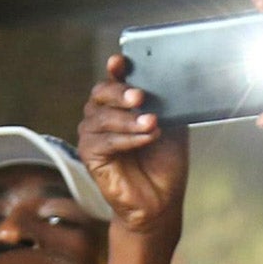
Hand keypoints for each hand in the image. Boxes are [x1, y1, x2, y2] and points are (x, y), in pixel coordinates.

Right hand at [78, 55, 189, 240]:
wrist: (161, 202)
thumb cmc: (163, 165)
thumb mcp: (172, 126)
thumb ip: (166, 103)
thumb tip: (170, 81)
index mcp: (120, 106)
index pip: (113, 80)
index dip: (115, 69)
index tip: (120, 61)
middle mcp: (102, 117)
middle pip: (101, 93)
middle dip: (120, 92)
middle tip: (140, 97)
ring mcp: (93, 136)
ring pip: (102, 117)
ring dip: (128, 119)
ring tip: (151, 124)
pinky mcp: (90, 156)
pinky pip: (104, 141)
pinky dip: (126, 138)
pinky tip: (144, 138)